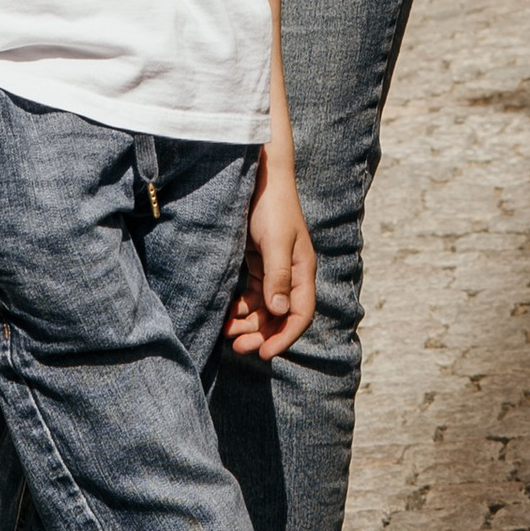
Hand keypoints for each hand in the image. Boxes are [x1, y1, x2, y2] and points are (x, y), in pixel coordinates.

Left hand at [225, 148, 315, 357]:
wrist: (260, 177)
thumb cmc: (271, 206)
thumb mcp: (274, 242)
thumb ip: (278, 277)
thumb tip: (280, 312)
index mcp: (303, 271)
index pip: (300, 314)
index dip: (284, 336)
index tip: (264, 354)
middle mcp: (291, 274)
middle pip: (280, 316)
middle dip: (261, 334)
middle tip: (238, 347)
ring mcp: (275, 269)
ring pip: (265, 308)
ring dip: (248, 323)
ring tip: (227, 334)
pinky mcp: (259, 263)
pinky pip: (253, 295)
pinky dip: (241, 307)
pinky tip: (227, 315)